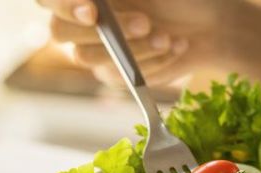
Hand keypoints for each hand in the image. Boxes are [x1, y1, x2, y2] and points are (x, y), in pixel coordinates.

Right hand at [37, 0, 221, 85]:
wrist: (211, 23)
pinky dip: (151, 64)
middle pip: (59, 32)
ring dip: (134, 48)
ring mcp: (96, 48)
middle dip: (105, 31)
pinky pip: (118, 78)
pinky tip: (174, 47)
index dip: (64, 5)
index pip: (48, 0)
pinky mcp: (114, 73)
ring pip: (89, 59)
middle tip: (145, 22)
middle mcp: (82, 17)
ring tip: (167, 36)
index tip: (93, 11)